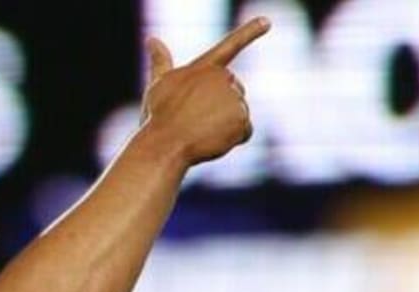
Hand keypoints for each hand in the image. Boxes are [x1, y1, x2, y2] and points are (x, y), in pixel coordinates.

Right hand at [139, 17, 269, 164]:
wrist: (165, 143)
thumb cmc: (159, 117)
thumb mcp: (158, 85)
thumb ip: (161, 62)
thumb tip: (152, 39)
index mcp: (204, 67)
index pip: (230, 46)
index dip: (250, 32)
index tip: (267, 22)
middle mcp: (222, 77)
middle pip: (234, 92)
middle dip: (221, 107)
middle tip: (197, 119)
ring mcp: (234, 97)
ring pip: (239, 113)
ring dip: (226, 125)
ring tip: (202, 131)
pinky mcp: (242, 117)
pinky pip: (245, 132)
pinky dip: (233, 139)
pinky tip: (213, 140)